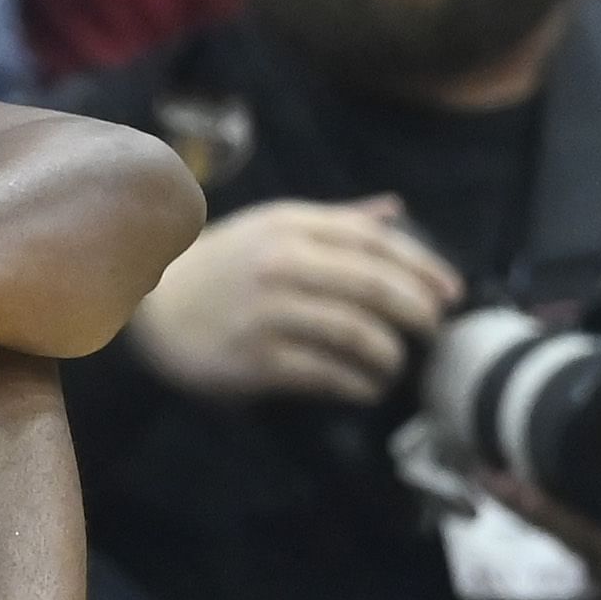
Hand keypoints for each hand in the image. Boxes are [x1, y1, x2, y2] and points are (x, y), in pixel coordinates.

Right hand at [128, 196, 462, 403]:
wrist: (150, 308)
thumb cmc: (220, 267)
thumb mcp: (272, 228)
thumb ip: (336, 221)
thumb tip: (396, 211)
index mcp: (291, 226)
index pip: (375, 241)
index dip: (423, 267)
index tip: (450, 293)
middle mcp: (283, 264)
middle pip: (374, 286)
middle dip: (417, 312)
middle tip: (434, 332)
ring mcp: (269, 313)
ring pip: (356, 333)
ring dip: (390, 355)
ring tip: (396, 365)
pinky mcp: (256, 358)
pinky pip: (326, 373)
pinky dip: (357, 384)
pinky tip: (366, 388)